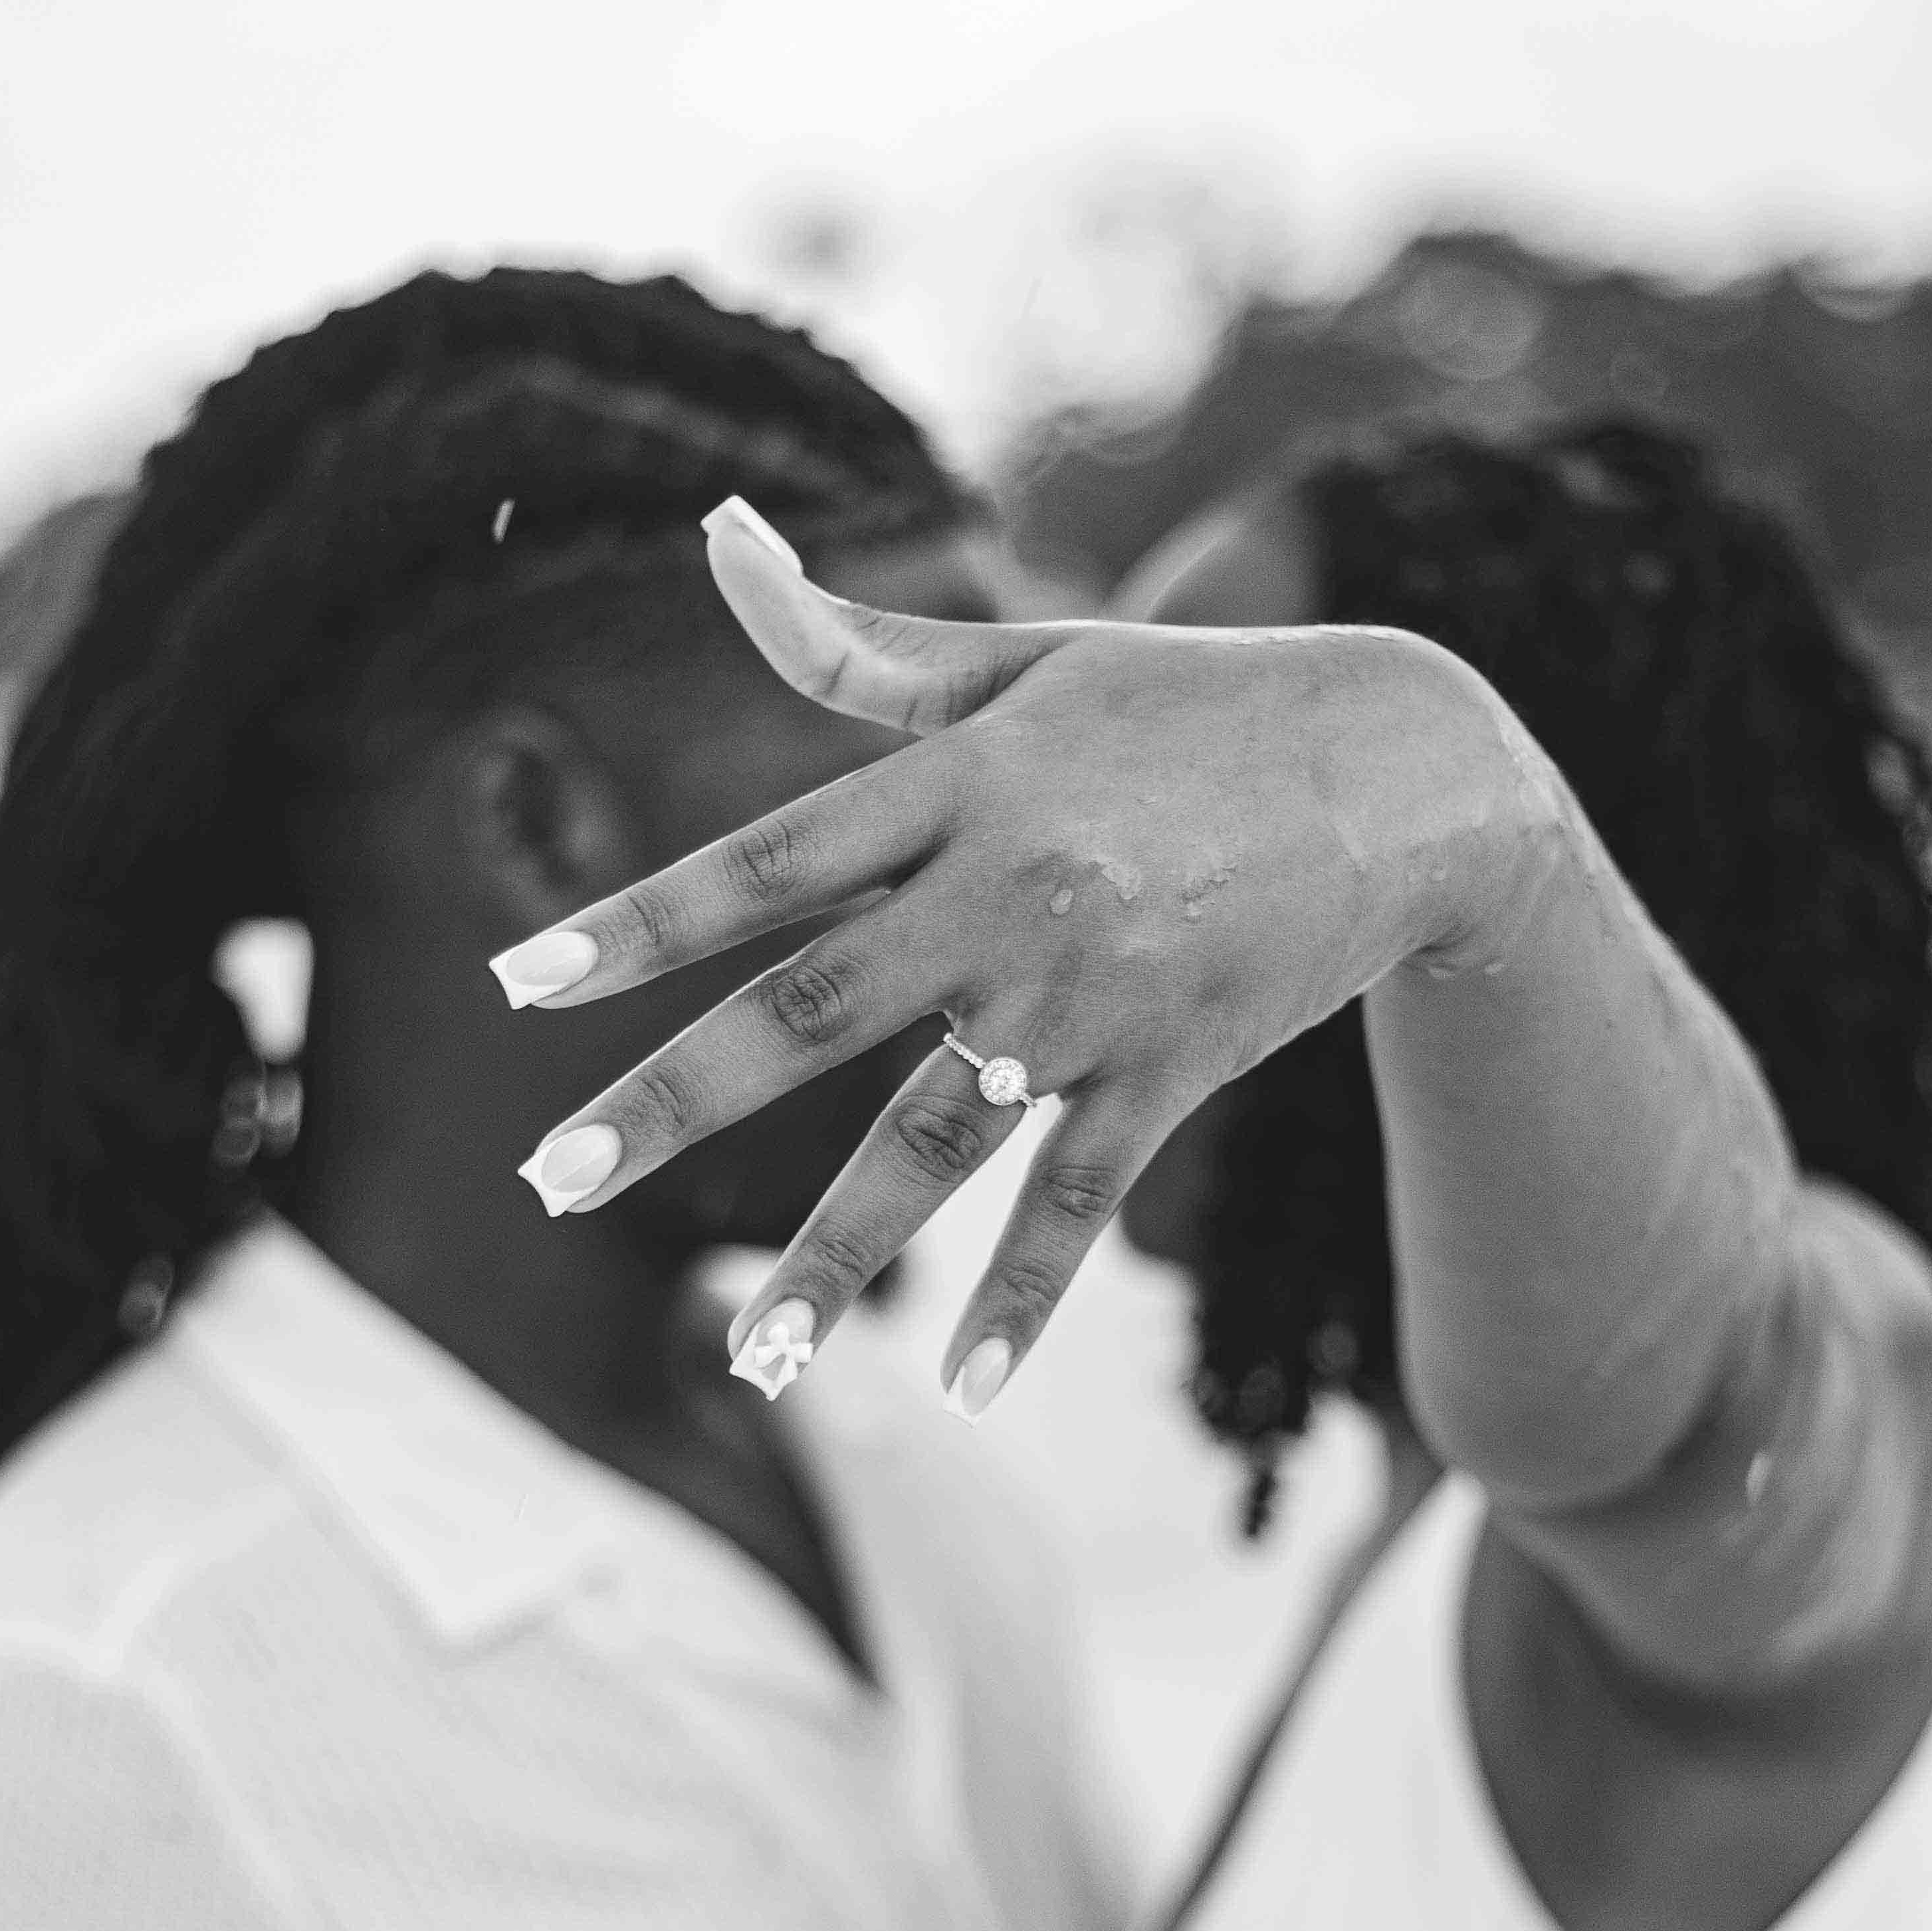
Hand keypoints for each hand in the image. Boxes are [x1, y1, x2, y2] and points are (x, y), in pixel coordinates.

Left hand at [493, 496, 1544, 1416]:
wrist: (1410, 773)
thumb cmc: (1192, 705)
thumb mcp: (1024, 659)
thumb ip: (854, 643)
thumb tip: (713, 537)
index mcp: (959, 784)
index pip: (765, 865)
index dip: (638, 924)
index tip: (521, 985)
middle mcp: (1007, 895)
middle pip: (810, 1014)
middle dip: (672, 1103)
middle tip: (549, 1181)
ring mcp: (1092, 998)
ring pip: (934, 1143)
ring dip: (836, 1258)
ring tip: (754, 1357)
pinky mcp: (1173, 1072)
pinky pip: (1080, 1203)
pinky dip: (1026, 1297)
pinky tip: (968, 1393)